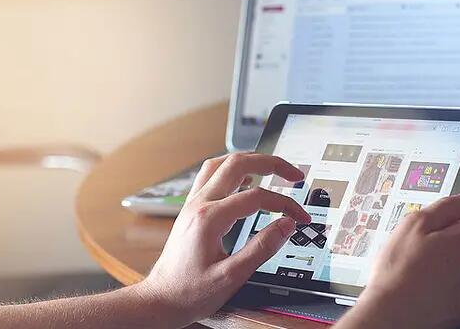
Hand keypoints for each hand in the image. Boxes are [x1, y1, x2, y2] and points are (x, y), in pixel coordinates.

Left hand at [136, 153, 310, 327]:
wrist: (160, 299)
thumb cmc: (190, 292)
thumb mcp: (231, 277)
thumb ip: (261, 249)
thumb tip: (286, 226)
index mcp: (209, 218)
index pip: (256, 197)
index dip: (284, 203)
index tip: (299, 217)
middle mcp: (199, 204)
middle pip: (237, 164)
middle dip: (270, 163)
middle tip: (294, 174)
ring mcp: (192, 203)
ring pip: (221, 163)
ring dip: (249, 160)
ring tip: (271, 167)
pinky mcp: (191, 209)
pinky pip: (211, 175)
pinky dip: (232, 170)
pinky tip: (244, 180)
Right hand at [338, 192, 459, 328]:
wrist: (394, 312)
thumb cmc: (399, 270)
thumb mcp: (413, 225)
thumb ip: (445, 207)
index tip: (443, 225)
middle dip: (455, 242)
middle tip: (426, 248)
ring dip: (453, 264)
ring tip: (424, 268)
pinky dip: (451, 284)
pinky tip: (428, 284)